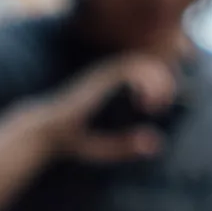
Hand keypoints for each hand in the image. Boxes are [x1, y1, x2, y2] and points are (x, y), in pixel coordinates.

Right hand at [34, 53, 176, 164]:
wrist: (49, 134)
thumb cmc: (74, 141)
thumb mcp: (107, 148)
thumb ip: (129, 145)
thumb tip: (157, 143)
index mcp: (108, 89)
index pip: (138, 72)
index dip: (156, 84)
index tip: (159, 107)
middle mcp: (105, 77)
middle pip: (141, 62)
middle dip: (160, 80)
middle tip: (162, 105)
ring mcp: (101, 75)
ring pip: (136, 61)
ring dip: (153, 79)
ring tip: (156, 104)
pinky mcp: (97, 79)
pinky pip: (126, 68)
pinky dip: (142, 81)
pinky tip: (143, 103)